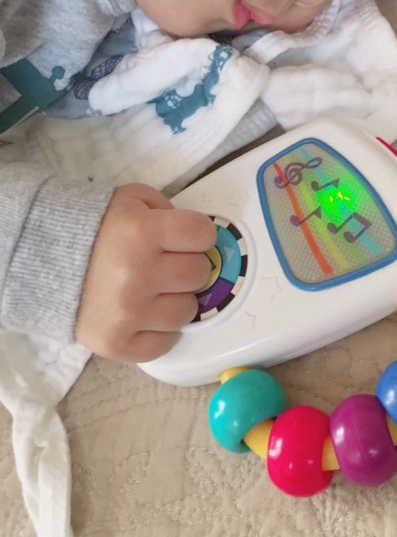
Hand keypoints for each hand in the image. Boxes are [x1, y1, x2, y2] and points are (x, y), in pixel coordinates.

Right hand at [75, 183, 215, 362]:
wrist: (45, 260)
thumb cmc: (95, 228)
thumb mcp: (132, 200)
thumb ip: (168, 210)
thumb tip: (197, 236)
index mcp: (143, 232)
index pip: (203, 234)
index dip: (197, 235)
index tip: (186, 238)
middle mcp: (138, 274)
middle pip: (198, 273)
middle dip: (186, 265)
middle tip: (165, 263)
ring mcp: (128, 313)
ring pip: (186, 311)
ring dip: (175, 299)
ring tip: (153, 289)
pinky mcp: (116, 343)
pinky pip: (164, 344)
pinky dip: (159, 331)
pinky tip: (146, 314)